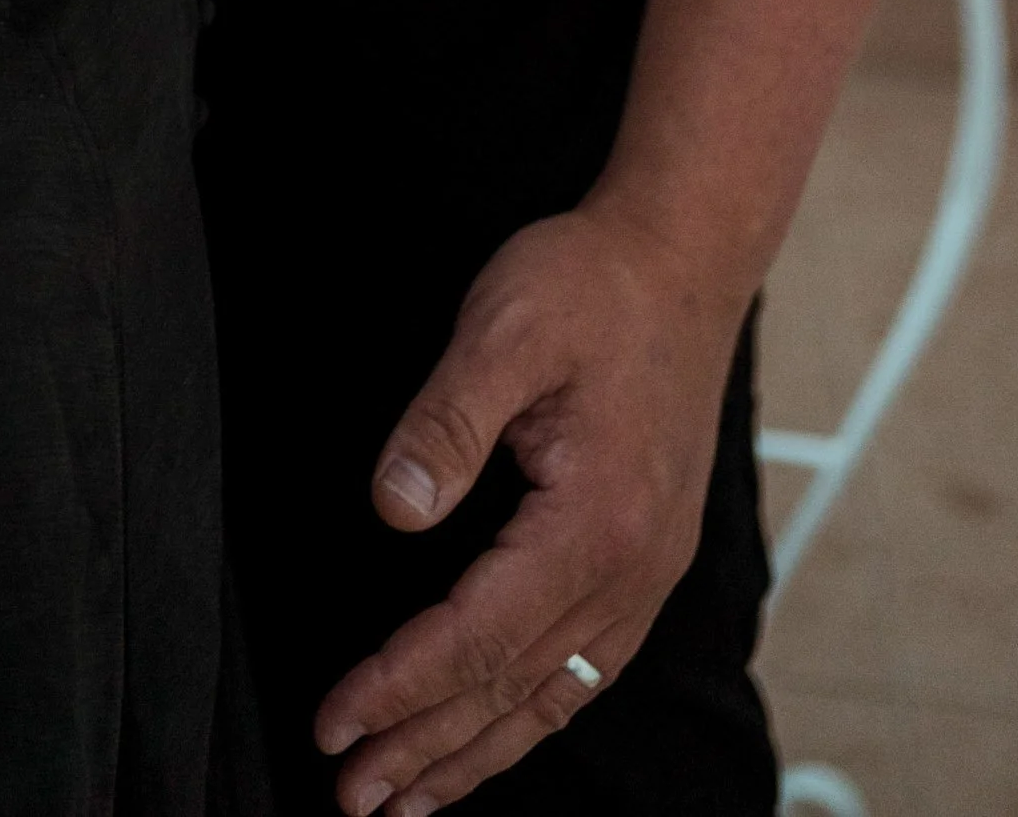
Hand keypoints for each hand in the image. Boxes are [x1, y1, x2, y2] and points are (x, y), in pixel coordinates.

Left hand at [314, 204, 746, 816]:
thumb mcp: (503, 328)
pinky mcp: (647, 559)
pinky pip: (585, 669)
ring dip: (476, 752)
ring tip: (408, 796)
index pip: (478, 636)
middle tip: (350, 795)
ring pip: (554, 696)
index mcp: (595, 523)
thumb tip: (393, 513)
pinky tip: (492, 735)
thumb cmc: (590, 283)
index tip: (335, 722)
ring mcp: (647, 573)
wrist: (682, 255)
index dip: (400, 687)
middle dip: (426, 748)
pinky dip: (529, 716)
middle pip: (514, 689)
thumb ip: (445, 425)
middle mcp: (631, 569)